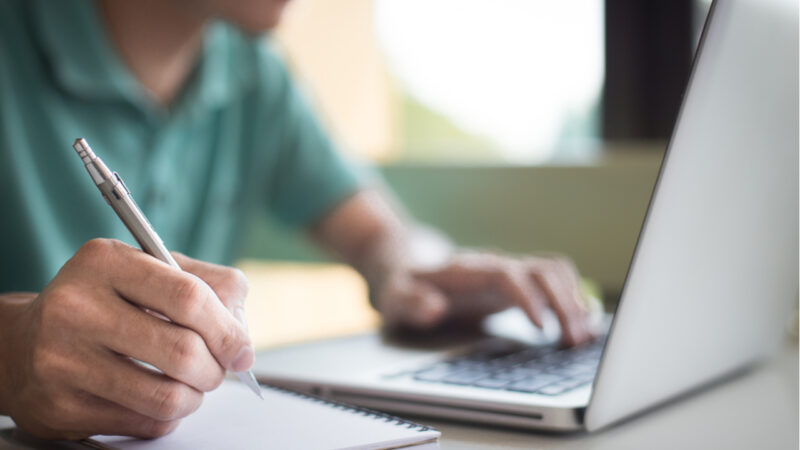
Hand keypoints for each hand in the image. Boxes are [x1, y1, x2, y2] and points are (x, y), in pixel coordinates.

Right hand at [0, 239, 253, 439]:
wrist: (24, 344)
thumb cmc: (107, 303)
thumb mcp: (152, 272)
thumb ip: (211, 287)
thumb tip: (242, 339)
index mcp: (105, 262)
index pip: (189, 297)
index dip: (228, 330)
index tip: (242, 350)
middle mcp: (76, 307)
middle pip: (182, 351)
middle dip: (215, 369)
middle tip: (217, 370)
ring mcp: (62, 360)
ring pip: (166, 396)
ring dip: (195, 397)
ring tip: (191, 386)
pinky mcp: (59, 407)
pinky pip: (143, 423)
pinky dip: (166, 416)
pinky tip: (157, 398)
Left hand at [372, 252, 593, 345]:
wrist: (407, 268)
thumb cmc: (402, 286)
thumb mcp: (394, 296)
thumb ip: (410, 301)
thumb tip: (434, 308)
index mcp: (468, 269)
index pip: (507, 274)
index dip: (528, 297)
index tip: (542, 327)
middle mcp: (495, 265)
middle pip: (541, 270)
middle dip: (562, 303)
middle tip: (575, 340)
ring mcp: (509, 273)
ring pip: (554, 274)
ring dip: (573, 301)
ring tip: (584, 337)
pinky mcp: (517, 285)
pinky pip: (555, 283)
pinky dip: (573, 300)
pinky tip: (585, 325)